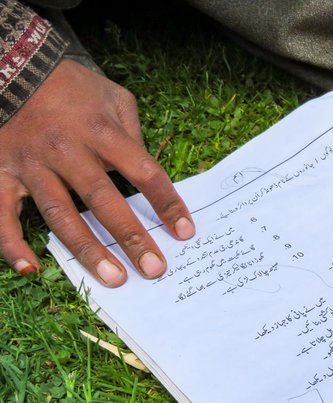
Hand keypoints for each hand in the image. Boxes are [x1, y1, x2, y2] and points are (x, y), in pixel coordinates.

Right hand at [0, 58, 193, 285]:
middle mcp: (67, 150)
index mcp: (100, 131)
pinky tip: (31, 269)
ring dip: (87, 250)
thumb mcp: (114, 97)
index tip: (185, 232)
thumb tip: (146, 174)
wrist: (10, 65)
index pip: (144, 172)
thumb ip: (133, 134)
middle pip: (104, 200)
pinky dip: (12, 243)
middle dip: (131, 238)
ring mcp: (31, 165)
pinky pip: (2, 214)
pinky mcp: (0, 173)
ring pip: (60, 215)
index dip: (167, 203)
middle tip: (155, 269)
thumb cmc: (71, 86)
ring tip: (113, 278)